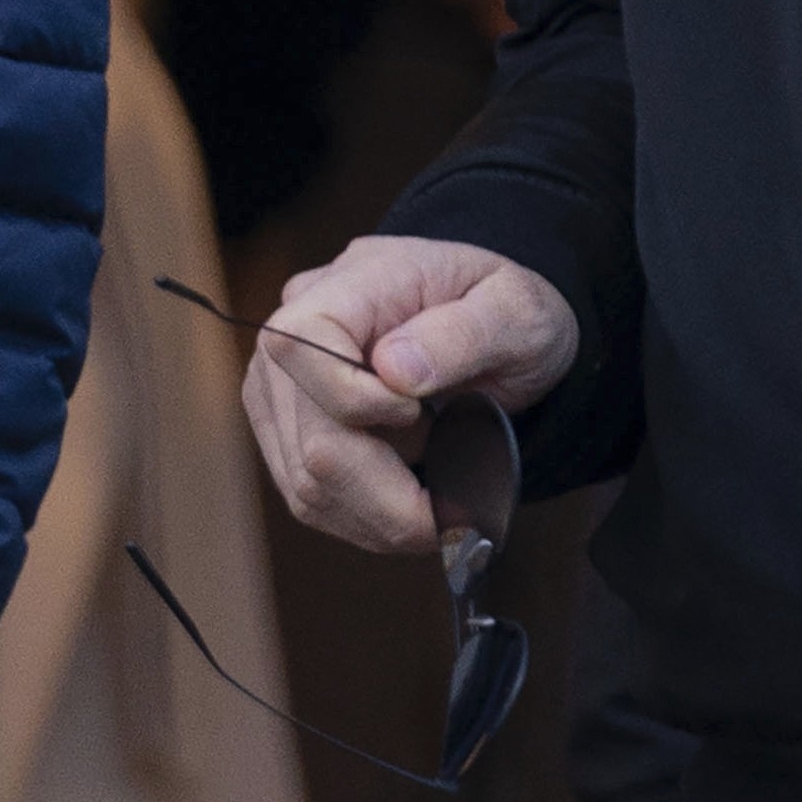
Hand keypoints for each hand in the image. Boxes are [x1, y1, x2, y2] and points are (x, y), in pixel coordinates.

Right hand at [243, 234, 579, 556]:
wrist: (494, 324)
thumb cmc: (504, 310)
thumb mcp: (516, 310)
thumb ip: (463, 333)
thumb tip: (394, 372)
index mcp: (352, 283)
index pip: (300, 343)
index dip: (353, 399)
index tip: (417, 413)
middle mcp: (299, 330)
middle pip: (311, 437)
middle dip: (388, 493)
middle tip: (455, 512)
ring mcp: (284, 384)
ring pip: (308, 481)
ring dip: (381, 515)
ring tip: (438, 508)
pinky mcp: (288, 429)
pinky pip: (310, 495)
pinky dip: (366, 518)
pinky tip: (408, 510)